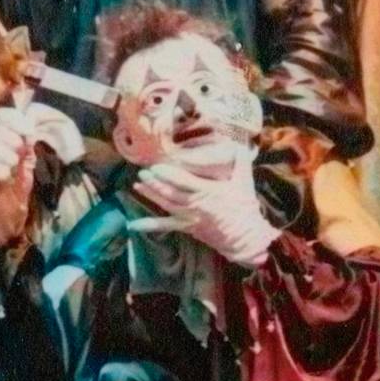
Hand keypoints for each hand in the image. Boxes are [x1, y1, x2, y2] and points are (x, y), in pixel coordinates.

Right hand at [0, 107, 36, 247]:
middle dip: (14, 140)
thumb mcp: (28, 161)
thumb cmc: (17, 184)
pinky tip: (6, 177)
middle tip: (20, 155)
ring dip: (8, 155)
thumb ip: (28, 144)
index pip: (2, 115)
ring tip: (13, 167)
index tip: (29, 132)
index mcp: (1, 137)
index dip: (16, 120)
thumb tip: (29, 129)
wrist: (7, 212)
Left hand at [129, 149, 280, 266]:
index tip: (156, 165)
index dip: (168, 173)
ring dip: (151, 195)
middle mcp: (196, 204)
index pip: (183, 180)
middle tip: (142, 173)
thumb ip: (241, 161)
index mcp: (208, 191)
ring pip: (166, 204)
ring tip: (137, 186)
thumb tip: (239, 142)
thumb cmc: (244, 208)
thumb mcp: (244, 181)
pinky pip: (166, 226)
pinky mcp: (187, 227)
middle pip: (170, 192)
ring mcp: (189, 217)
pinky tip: (134, 224)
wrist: (245, 238)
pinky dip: (150, 224)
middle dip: (154, 182)